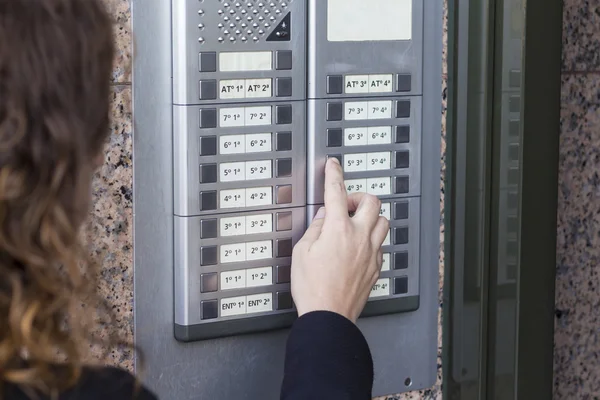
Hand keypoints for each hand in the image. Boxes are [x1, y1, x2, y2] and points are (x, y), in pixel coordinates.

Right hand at [291, 158, 389, 322]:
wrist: (329, 316)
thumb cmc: (312, 288)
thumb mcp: (301, 252)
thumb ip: (314, 229)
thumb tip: (323, 217)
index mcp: (338, 229)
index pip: (337, 192)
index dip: (334, 174)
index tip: (333, 166)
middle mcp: (359, 237)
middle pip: (372, 202)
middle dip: (358, 197)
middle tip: (345, 205)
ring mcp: (371, 252)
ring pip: (383, 222)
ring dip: (370, 217)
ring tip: (355, 224)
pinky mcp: (376, 267)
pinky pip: (380, 244)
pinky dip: (371, 239)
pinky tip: (358, 247)